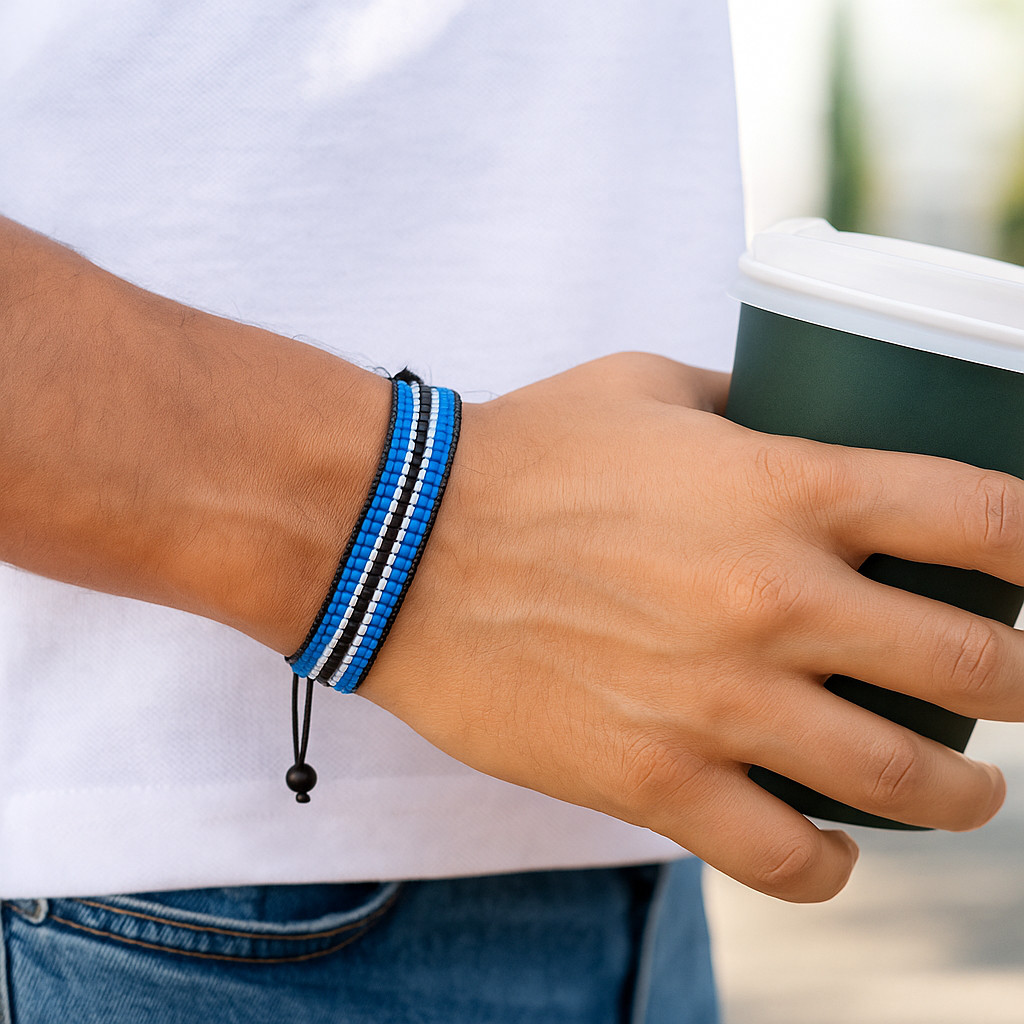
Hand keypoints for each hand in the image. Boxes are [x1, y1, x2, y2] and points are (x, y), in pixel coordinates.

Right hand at [362, 352, 1020, 901]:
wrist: (397, 540)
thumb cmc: (519, 452)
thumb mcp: (645, 388)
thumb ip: (741, 400)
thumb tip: (795, 410)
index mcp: (786, 488)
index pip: (988, 519)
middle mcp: (776, 600)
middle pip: (981, 670)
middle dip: (1021, 685)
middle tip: (1004, 687)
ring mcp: (721, 702)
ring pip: (911, 784)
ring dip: (964, 794)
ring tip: (962, 791)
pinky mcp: (655, 781)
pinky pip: (791, 861)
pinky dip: (835, 865)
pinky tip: (835, 847)